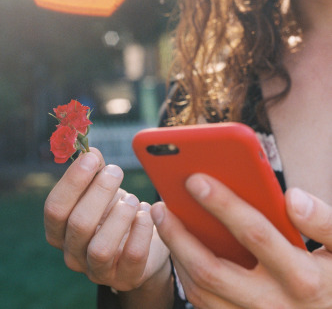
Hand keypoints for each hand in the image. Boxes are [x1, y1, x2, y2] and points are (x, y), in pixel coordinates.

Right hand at [44, 148, 170, 291]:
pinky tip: (146, 214)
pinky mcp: (125, 278)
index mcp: (59, 231)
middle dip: (99, 192)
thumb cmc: (114, 213)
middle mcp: (72, 254)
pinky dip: (141, 232)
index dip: (72, 182)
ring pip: (100, 248)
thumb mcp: (101, 191)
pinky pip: (132, 257)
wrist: (143, 244)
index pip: (54, 209)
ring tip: (132, 199)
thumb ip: (93, 170)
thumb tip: (90, 150)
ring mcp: (97, 271)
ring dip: (119, 217)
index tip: (91, 158)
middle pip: (78, 225)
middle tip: (116, 171)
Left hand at [151, 173, 331, 307]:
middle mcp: (272, 302)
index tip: (195, 178)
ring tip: (162, 221)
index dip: (223, 204)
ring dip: (176, 253)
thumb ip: (324, 222)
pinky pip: (201, 301)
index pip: (255, 234)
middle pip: (211, 269)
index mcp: (301, 277)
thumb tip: (292, 196)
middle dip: (179, 235)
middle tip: (160, 205)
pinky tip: (178, 245)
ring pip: (199, 289)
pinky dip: (184, 272)